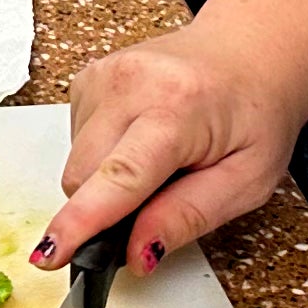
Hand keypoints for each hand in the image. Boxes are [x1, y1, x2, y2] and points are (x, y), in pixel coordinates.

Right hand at [36, 24, 300, 271]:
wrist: (248, 52)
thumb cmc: (255, 114)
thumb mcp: (247, 181)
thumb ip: (188, 217)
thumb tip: (136, 255)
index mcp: (178, 107)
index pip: (120, 174)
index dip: (83, 221)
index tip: (52, 255)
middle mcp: (131, 82)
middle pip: (84, 176)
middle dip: (107, 210)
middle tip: (159, 201)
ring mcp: (104, 75)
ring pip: (76, 163)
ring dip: (107, 182)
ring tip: (158, 162)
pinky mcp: (87, 78)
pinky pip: (76, 142)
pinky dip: (102, 157)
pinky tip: (139, 141)